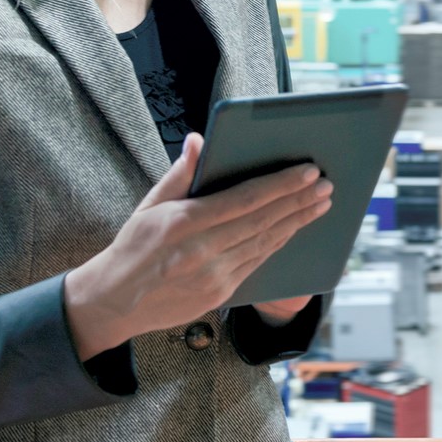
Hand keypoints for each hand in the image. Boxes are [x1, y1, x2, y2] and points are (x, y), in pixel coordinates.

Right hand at [62, 133, 333, 359]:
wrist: (114, 302)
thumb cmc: (133, 246)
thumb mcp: (149, 204)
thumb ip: (180, 173)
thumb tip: (199, 139)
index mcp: (184, 222)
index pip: (245, 199)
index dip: (281, 184)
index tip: (308, 171)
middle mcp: (202, 251)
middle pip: (264, 221)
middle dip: (299, 201)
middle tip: (327, 184)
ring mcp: (213, 276)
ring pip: (266, 244)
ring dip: (298, 222)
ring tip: (321, 204)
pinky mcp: (219, 294)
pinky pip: (257, 264)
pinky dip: (279, 243)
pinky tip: (294, 229)